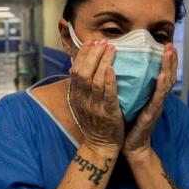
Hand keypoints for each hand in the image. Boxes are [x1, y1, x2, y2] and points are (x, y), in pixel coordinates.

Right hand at [69, 39, 123, 153]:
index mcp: (77, 96)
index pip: (75, 70)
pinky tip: (112, 68)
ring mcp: (95, 107)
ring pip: (95, 80)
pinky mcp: (108, 113)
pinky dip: (109, 81)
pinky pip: (107, 95)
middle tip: (102, 41)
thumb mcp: (83, 103)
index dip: (83, 55)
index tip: (90, 42)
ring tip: (111, 48)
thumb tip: (81, 67)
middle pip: (83, 72)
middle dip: (92, 54)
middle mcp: (83, 100)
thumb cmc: (94, 123)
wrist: (100, 146)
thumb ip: (82, 87)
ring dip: (102, 62)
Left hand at [123, 43, 177, 159]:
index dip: (166, 59)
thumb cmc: (128, 122)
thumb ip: (131, 86)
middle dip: (170, 59)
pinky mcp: (151, 115)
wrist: (130, 145)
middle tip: (170, 45)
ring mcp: (156, 106)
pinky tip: (161, 76)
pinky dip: (160, 86)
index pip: (162, 73)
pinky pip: (157, 99)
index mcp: (152, 94)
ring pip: (166, 84)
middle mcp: (157, 98)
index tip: (166, 44)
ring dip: (168, 67)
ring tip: (169, 54)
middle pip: (168, 75)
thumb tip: (123, 67)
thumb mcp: (130, 100)